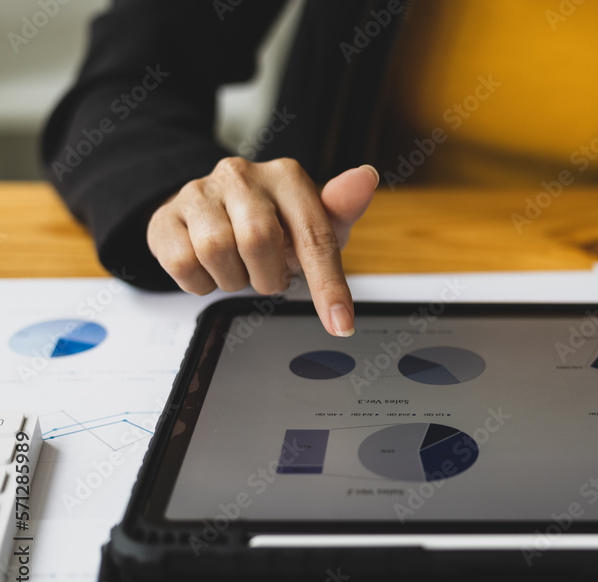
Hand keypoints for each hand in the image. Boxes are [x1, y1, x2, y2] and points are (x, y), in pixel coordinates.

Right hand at [147, 157, 378, 335]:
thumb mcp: (316, 222)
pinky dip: (202, 282)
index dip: (328, 285)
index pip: (313, 235)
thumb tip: (365, 178)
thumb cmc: (276, 222)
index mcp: (287, 177)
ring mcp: (198, 192)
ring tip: (241, 267)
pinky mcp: (165, 216)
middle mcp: (241, 175)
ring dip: (235, 278)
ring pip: (216, 250)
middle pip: (258, 241)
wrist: (216, 212)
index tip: (341, 323)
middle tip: (269, 275)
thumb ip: (342, 210)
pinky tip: (212, 268)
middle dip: (268, 276)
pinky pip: (182, 263)